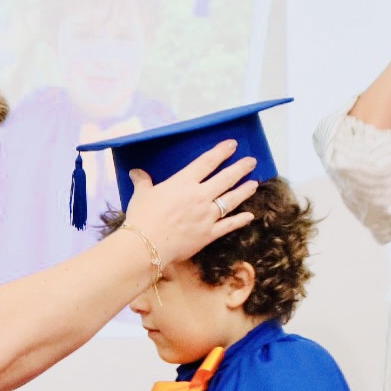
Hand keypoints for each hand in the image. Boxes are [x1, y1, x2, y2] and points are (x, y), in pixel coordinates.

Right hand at [122, 141, 257, 265]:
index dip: (222, 152)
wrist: (147, 245)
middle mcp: (200, 196)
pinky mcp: (209, 234)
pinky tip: (249, 216)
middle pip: (226, 178)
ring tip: (254, 184)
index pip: (207, 162)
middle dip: (241, 168)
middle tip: (252, 161)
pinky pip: (228, 225)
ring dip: (244, 191)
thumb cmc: (142, 217)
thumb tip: (135, 172)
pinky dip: (240, 220)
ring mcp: (207, 215)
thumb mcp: (141, 195)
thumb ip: (142, 181)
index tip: (233, 144)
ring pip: (231, 200)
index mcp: (184, 182)